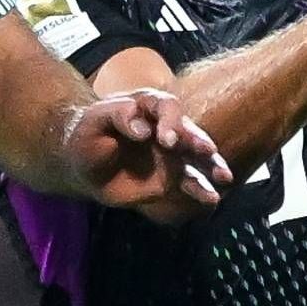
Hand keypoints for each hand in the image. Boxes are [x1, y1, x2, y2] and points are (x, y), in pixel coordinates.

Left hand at [64, 86, 229, 214]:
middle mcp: (166, 128)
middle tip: (206, 150)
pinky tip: (212, 199)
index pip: (167, 107)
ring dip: (211, 166)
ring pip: (197, 158)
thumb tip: (144, 130)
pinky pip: (189, 183)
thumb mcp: (95, 119)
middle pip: (188, 131)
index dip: (170, 121)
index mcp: (148, 106)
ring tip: (223, 177)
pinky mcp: (170, 178)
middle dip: (198, 140)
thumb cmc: (88, 135)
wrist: (83, 164)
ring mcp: (171, 154)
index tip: (167, 140)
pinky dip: (201, 190)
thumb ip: (118, 116)